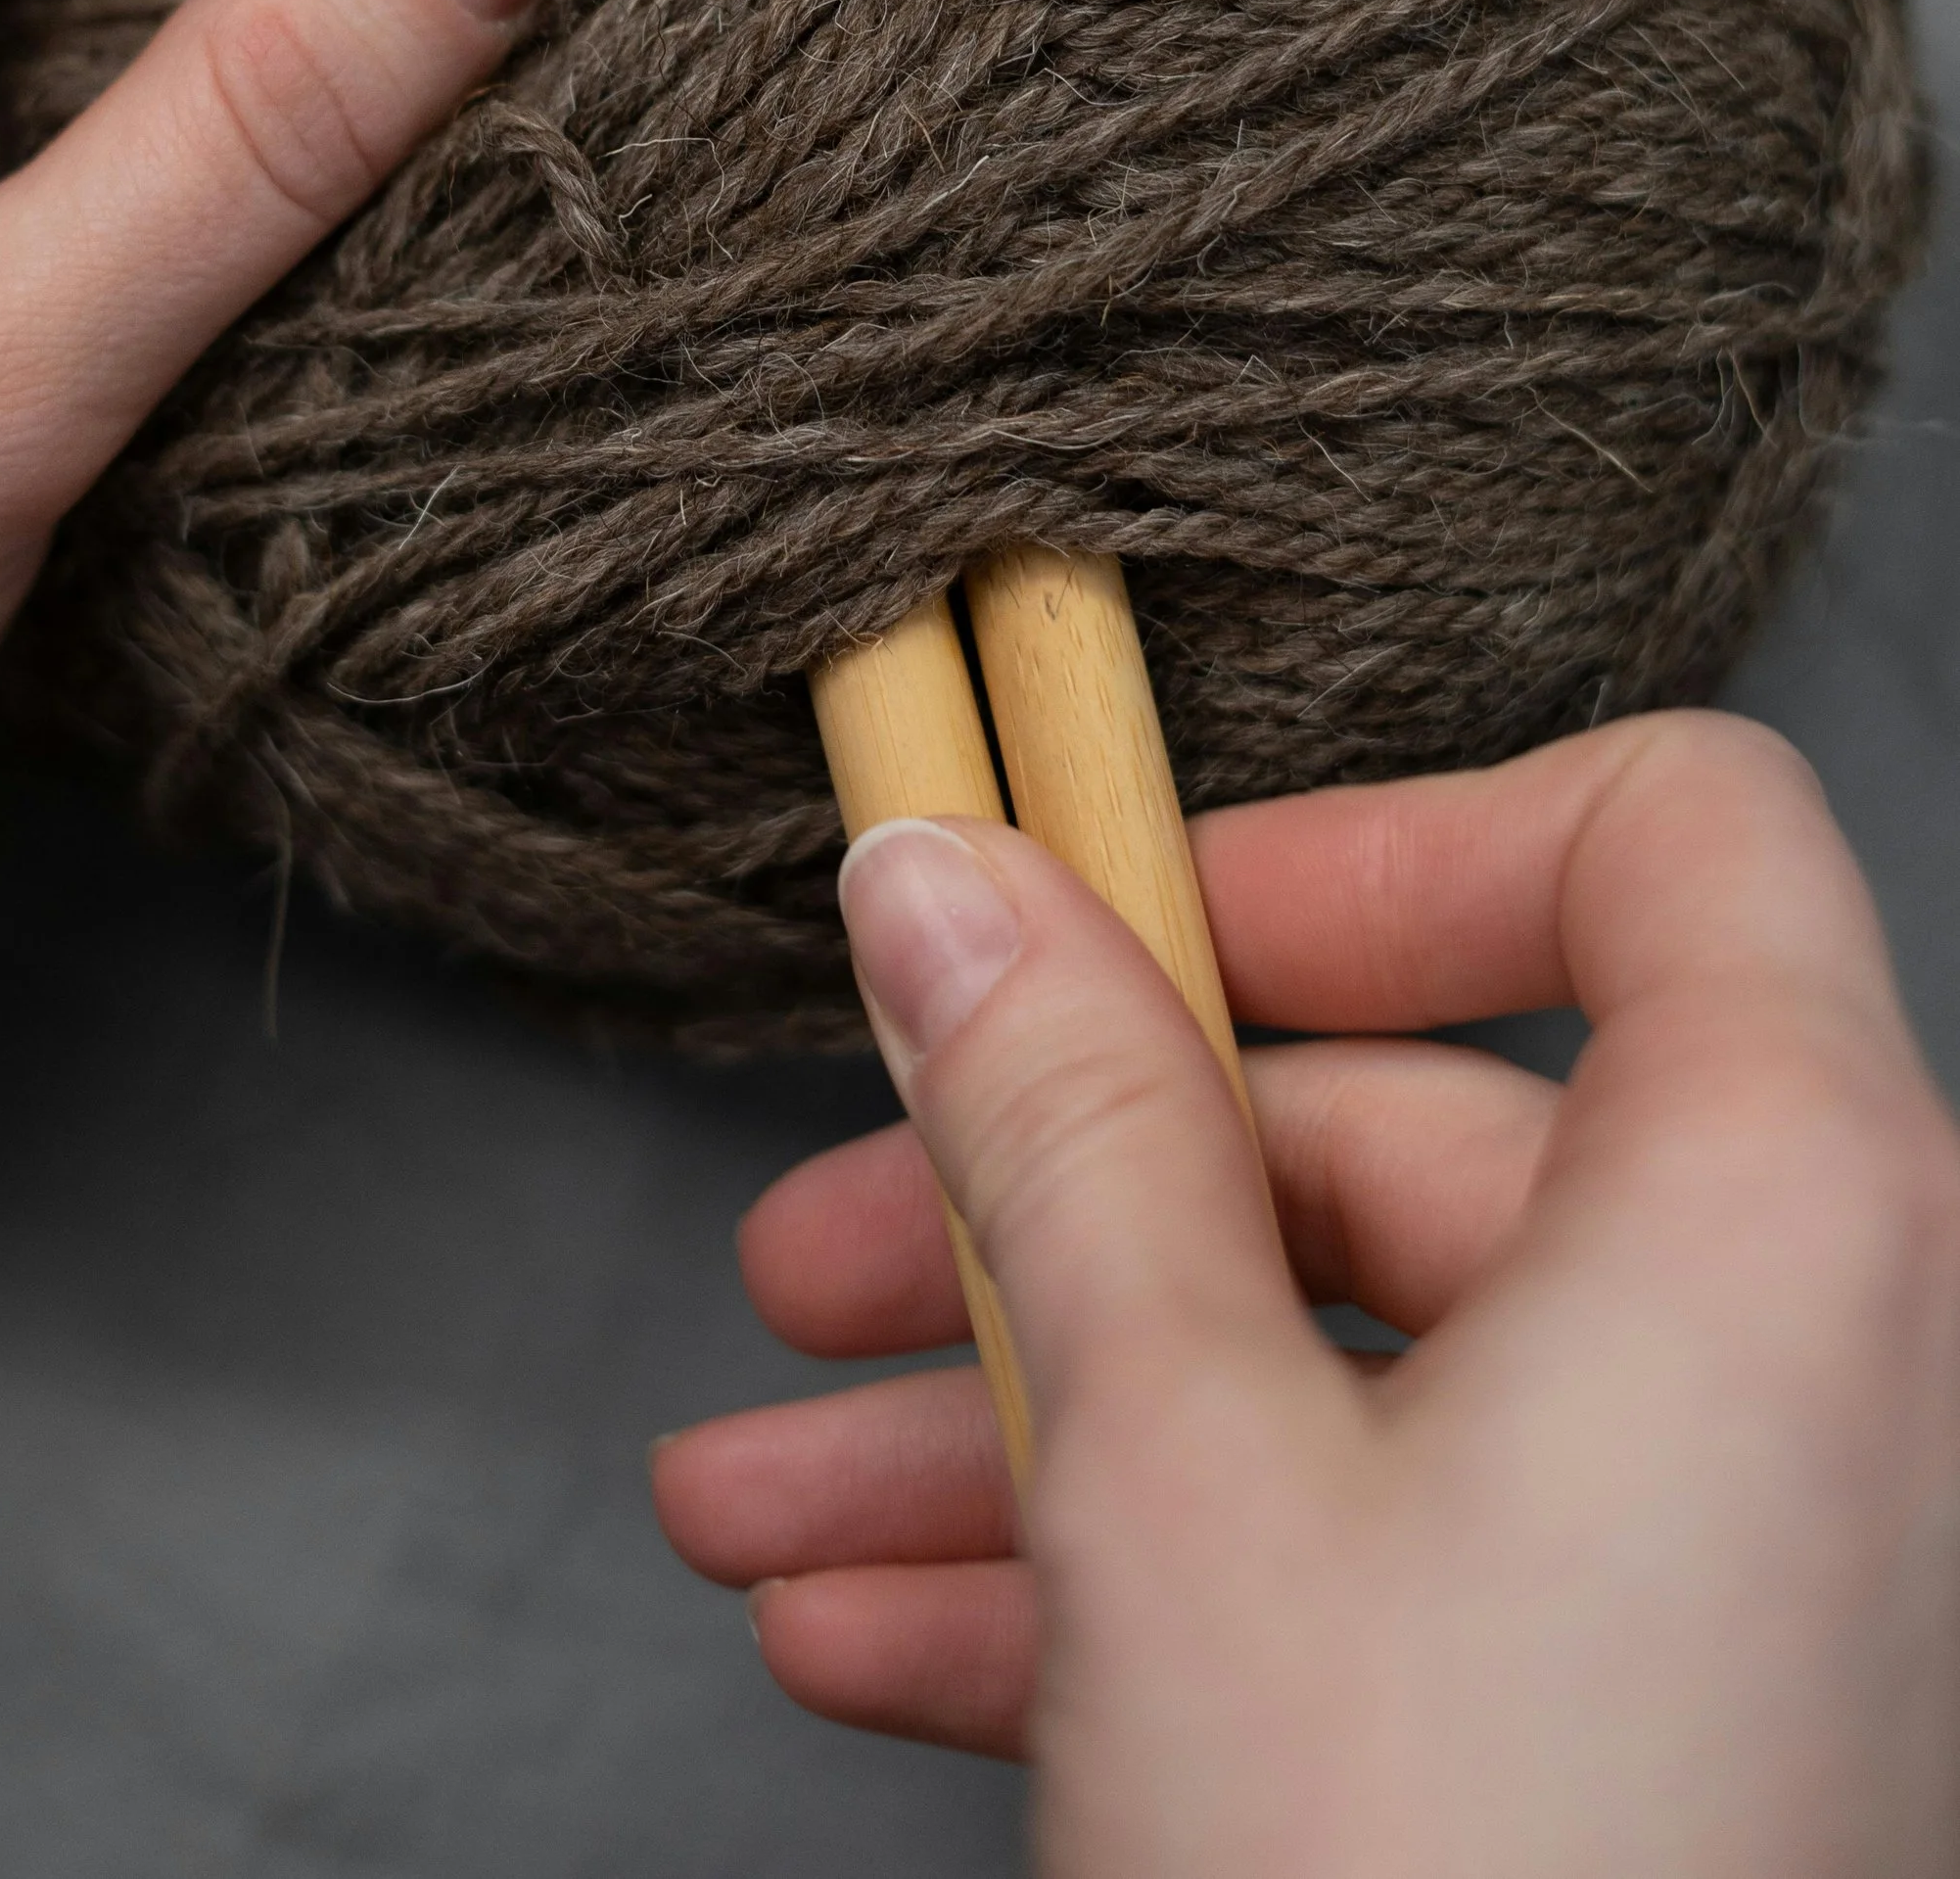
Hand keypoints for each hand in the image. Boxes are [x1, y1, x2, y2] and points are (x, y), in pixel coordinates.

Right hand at [656, 717, 1959, 1876]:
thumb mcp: (1177, 1467)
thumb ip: (1061, 1123)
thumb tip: (943, 874)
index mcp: (1789, 1211)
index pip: (1651, 839)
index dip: (1368, 847)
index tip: (1114, 914)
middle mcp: (1820, 1364)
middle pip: (1411, 1137)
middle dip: (1063, 1196)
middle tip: (808, 1244)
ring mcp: (1743, 1570)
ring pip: (1356, 1382)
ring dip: (1035, 1420)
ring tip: (754, 1501)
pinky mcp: (1651, 1734)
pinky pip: (1388, 1568)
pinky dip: (1145, 1577)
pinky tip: (873, 1644)